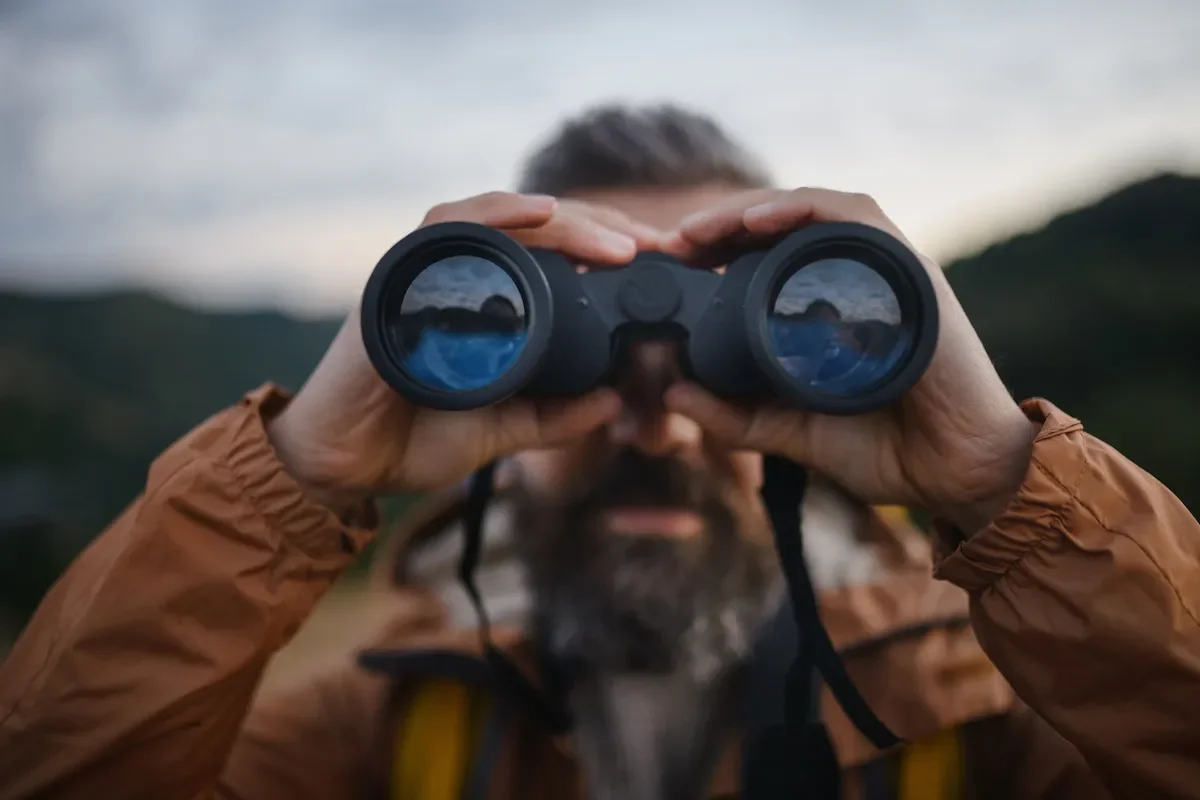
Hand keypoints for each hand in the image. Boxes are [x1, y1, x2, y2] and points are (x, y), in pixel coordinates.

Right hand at [268, 192, 666, 504]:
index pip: (554, 255)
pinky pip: (447, 227)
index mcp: (488, 302)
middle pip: (538, 227)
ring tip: (618, 244)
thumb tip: (613, 402)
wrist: (344, 465)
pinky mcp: (400, 280)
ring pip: (502, 218)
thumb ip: (553, 417)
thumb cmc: (414, 438)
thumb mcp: (503, 430)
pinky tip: (541, 212)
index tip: (662, 264)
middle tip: (657, 247)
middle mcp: (459, 276)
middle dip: (604, 229)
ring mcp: (428, 273)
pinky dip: (495, 214)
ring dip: (565, 221)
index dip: (609, 251)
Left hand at [662, 188, 1038, 533]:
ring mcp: (885, 273)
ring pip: (814, 210)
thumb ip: (737, 417)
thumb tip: (673, 395)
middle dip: (721, 224)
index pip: (768, 256)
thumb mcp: (790, 433)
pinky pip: (856, 219)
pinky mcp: (909, 274)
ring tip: (700, 228)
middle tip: (672, 242)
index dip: (716, 250)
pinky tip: (757, 223)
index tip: (670, 264)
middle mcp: (858, 280)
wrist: (956, 475)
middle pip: (784, 225)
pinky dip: (805, 210)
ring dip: (751, 209)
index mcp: (830, 308)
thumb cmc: (885, 450)